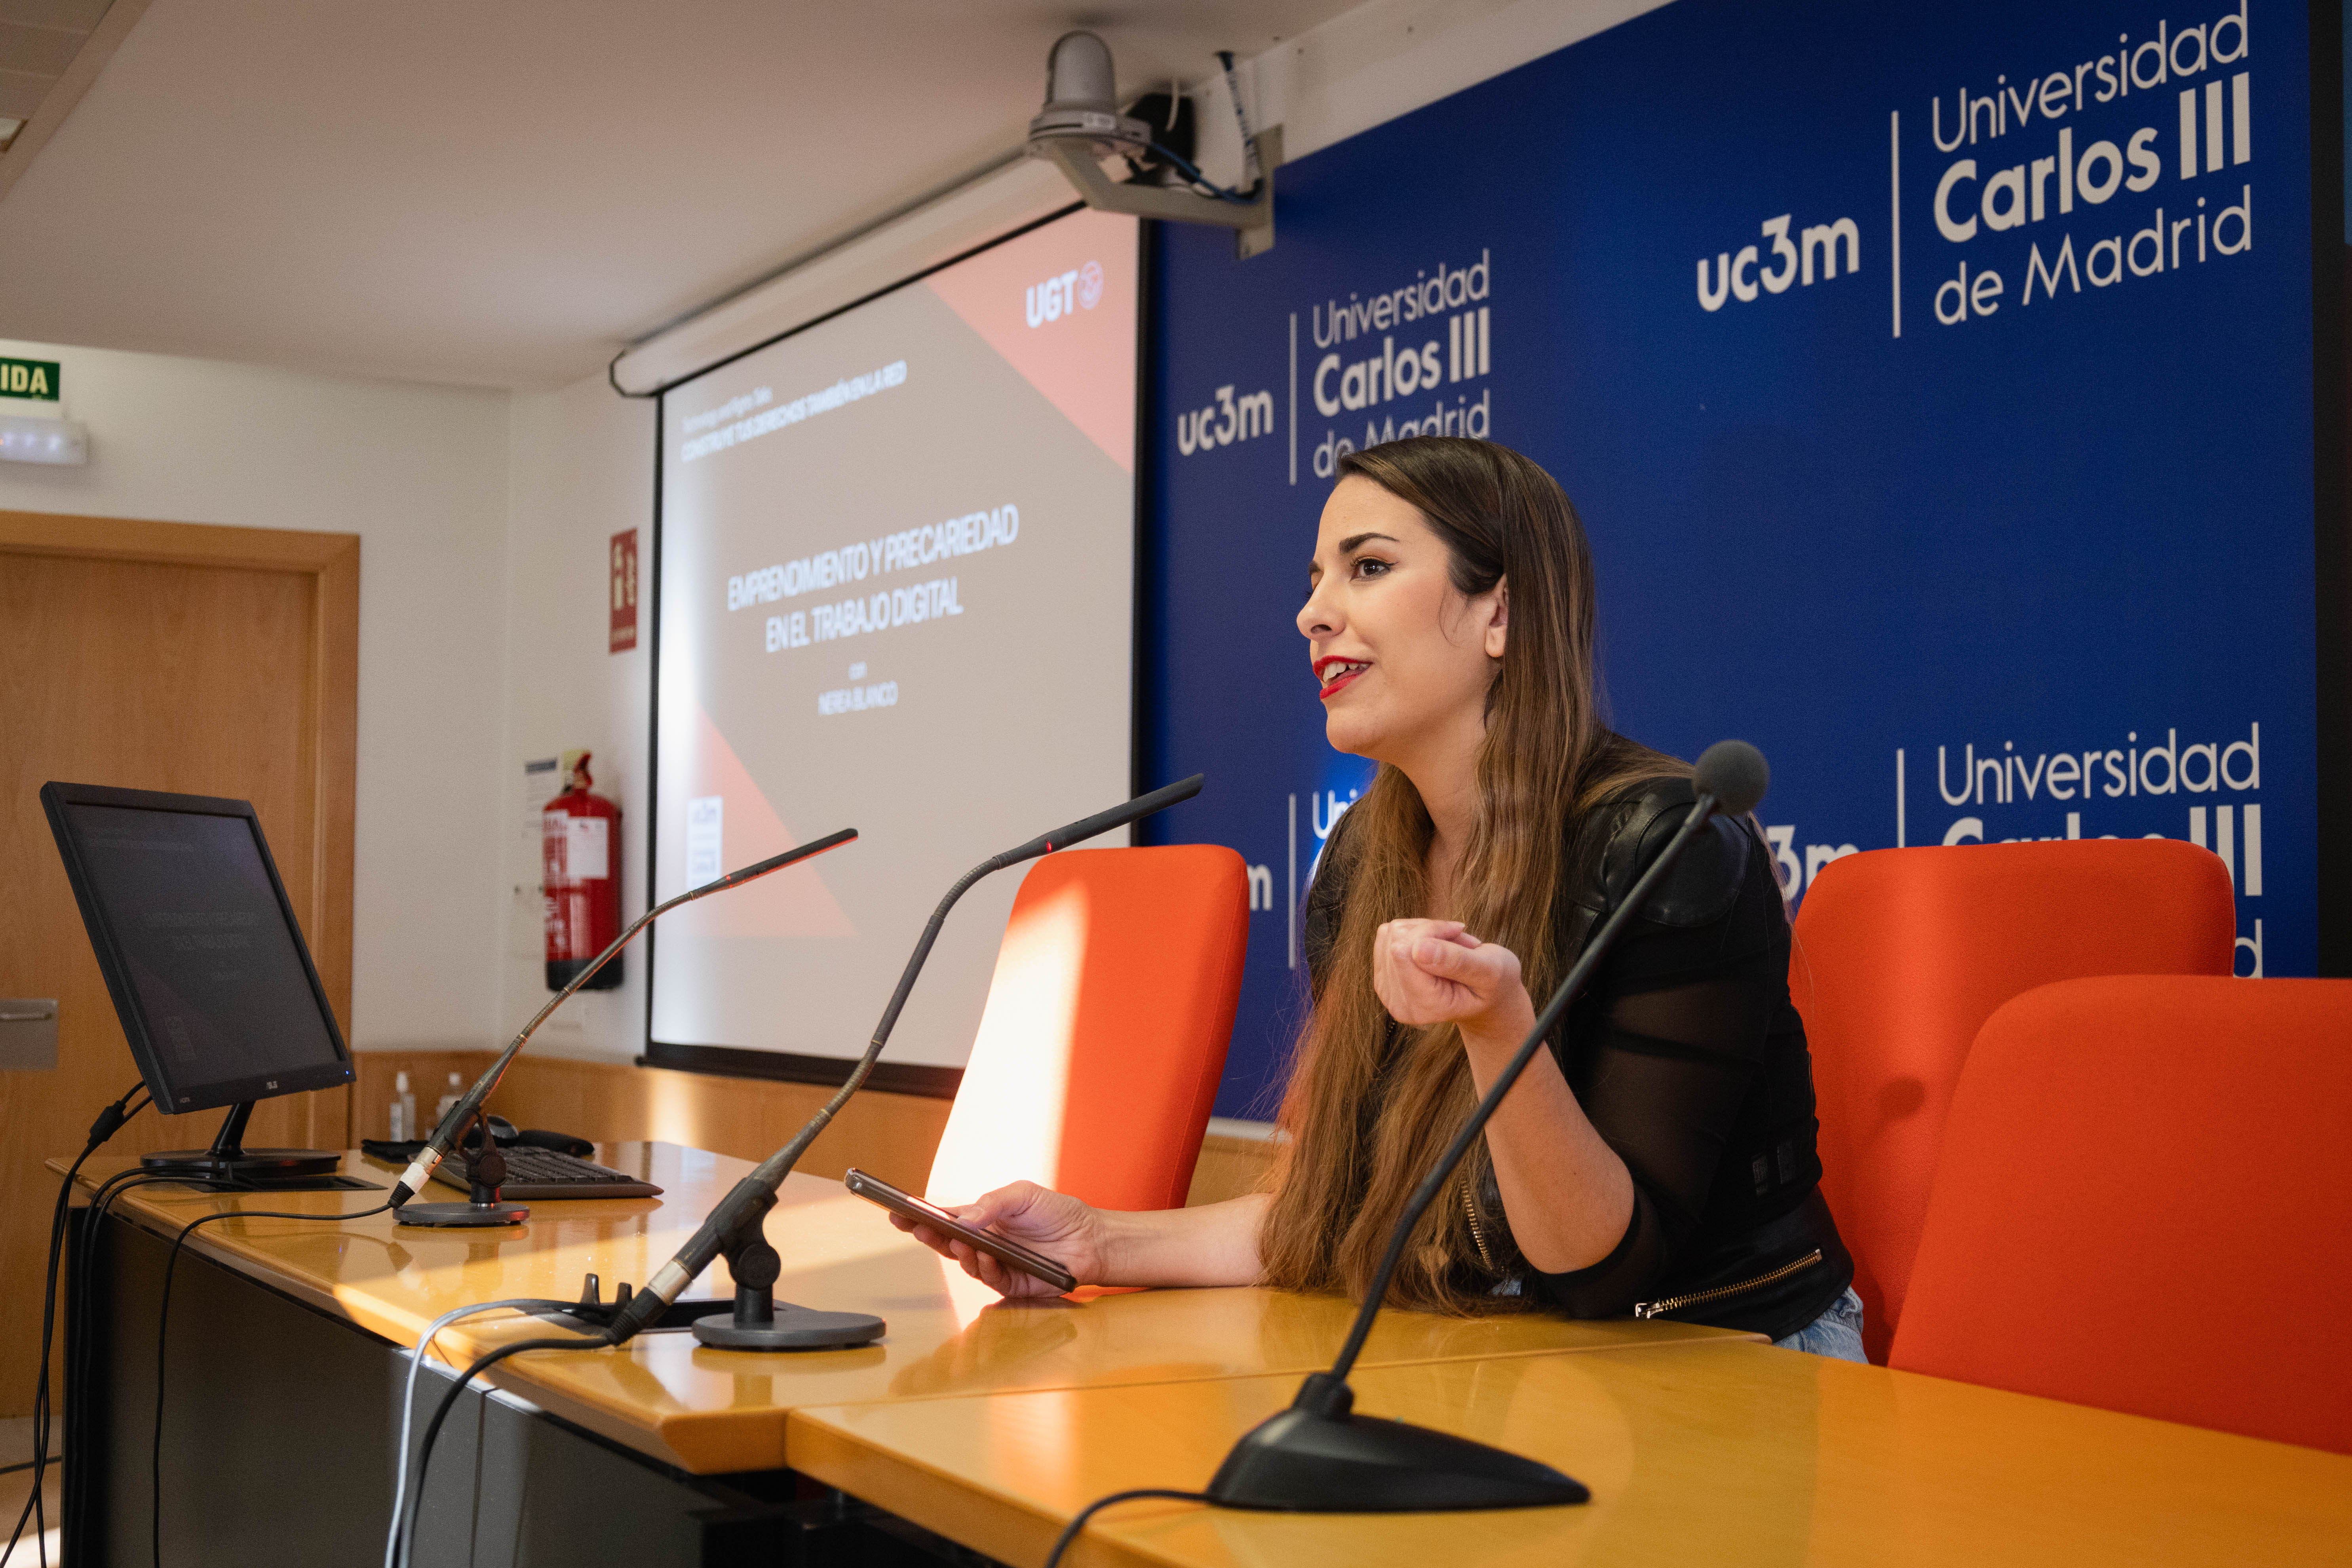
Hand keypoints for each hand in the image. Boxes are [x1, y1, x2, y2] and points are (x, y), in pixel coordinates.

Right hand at [887, 1180, 1100, 1298]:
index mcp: (983, 1219)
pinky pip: (988, 1278)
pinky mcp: (1010, 1283)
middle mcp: (985, 1243)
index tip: (898, 1211)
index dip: (920, 1217)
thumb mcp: (1023, 1195)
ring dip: (958, 1252)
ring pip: (964, 1263)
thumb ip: (991, 1203)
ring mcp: (995, 1264)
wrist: (1090, 1239)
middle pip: (947, 1242)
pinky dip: (984, 1267)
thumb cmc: (1058, 1213)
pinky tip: (987, 1256)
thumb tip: (963, 1217)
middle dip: (927, 1235)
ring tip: (961, 1241)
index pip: (945, 1219)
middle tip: (913, 1226)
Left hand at [1371, 918, 1534, 1046]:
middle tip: (1458, 943)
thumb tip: (1417, 948)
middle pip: (1395, 939)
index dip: (1432, 931)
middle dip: (1430, 930)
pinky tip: (1435, 946)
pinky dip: (1415, 931)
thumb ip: (1456, 962)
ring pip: (1391, 932)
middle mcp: (1399, 1003)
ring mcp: (1387, 990)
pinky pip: (1388, 933)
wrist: (1485, 997)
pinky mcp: (1382, 974)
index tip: (1458, 933)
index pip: (1404, 950)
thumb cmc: (1493, 984)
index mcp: (1424, 1006)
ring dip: (1425, 931)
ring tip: (1450, 947)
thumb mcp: (1489, 971)